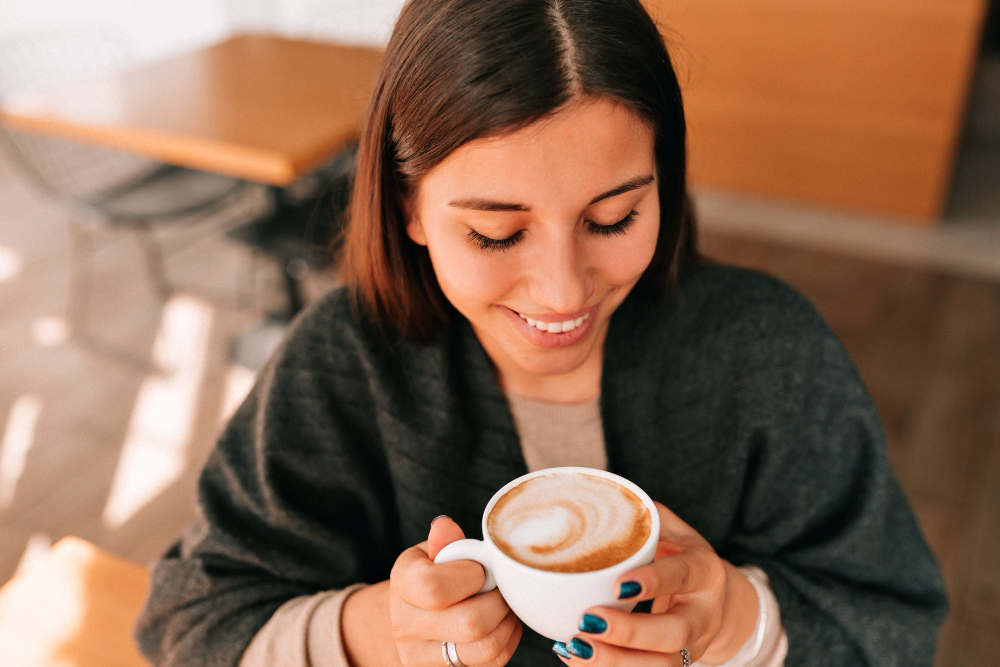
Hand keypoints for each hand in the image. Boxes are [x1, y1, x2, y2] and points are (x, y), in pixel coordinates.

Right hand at [388, 516, 522, 665]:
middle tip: (499, 588)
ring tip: (503, 605)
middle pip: (469, 623)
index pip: (435, 588)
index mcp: (402, 584)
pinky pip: (493, 663)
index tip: (479, 570)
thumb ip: (444, 542)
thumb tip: (444, 526)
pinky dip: (507, 640)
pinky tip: (501, 624)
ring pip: (485, 649)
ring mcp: (422, 657)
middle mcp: (405, 625)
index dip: (471, 576)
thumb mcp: (433, 553)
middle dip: (498, 601)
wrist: (413, 618)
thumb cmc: (432, 577)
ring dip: (507, 622)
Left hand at [554, 502, 757, 664]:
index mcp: (704, 571)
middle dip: (630, 633)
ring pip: (661, 665)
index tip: (618, 585)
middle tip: (588, 622)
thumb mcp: (675, 533)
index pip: (681, 575)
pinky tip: (573, 656)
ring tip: (575, 646)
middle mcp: (703, 614)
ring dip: (615, 662)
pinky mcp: (676, 664)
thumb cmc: (684, 558)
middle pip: (674, 634)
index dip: (653, 582)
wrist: (719, 602)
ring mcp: (692, 646)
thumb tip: (603, 495)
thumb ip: (646, 518)